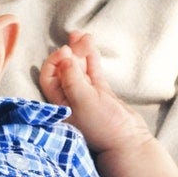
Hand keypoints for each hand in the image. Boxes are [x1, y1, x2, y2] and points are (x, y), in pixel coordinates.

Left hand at [39, 31, 149, 153]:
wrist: (128, 142)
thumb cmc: (103, 126)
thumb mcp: (84, 101)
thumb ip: (72, 79)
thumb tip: (65, 56)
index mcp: (58, 104)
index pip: (49, 77)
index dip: (56, 61)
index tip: (67, 51)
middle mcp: (68, 99)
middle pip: (63, 69)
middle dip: (70, 52)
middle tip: (78, 37)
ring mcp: (85, 95)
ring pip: (79, 68)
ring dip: (80, 51)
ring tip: (83, 35)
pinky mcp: (100, 93)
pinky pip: (92, 72)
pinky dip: (91, 58)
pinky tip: (90, 44)